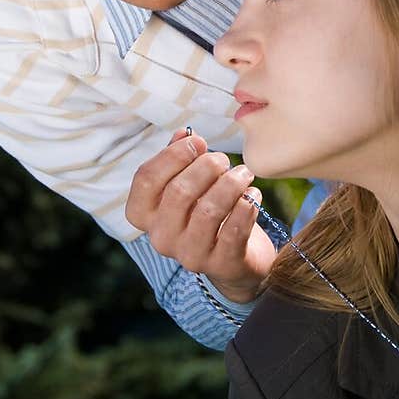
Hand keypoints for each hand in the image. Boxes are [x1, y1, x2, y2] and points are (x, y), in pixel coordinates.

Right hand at [125, 129, 275, 302]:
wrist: (234, 258)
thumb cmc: (205, 211)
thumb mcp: (188, 184)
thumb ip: (180, 159)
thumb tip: (184, 133)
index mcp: (145, 215)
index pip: (146, 179)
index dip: (172, 155)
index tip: (198, 142)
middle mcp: (161, 238)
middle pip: (179, 191)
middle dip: (207, 166)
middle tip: (224, 160)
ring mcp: (189, 255)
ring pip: (208, 210)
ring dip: (231, 183)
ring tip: (244, 174)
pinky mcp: (221, 264)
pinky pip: (234, 231)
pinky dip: (247, 206)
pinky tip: (253, 195)